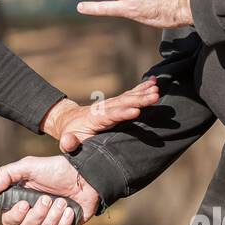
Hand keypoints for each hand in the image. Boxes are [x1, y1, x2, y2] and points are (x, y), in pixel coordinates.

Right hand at [0, 156, 96, 224]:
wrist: (84, 173)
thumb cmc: (55, 168)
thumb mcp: (28, 165)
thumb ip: (7, 174)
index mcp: (22, 202)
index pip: (9, 220)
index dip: (14, 216)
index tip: (24, 203)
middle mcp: (35, 214)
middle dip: (37, 214)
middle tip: (47, 198)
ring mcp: (50, 222)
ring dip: (53, 216)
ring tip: (62, 201)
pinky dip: (64, 222)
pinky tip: (70, 209)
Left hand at [41, 79, 157, 152]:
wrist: (71, 121)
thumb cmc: (72, 135)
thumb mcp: (68, 141)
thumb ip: (68, 142)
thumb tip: (67, 142)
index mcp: (95, 118)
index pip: (110, 115)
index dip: (122, 113)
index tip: (137, 111)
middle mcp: (105, 108)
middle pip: (123, 103)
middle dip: (139, 99)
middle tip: (155, 96)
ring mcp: (112, 104)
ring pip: (129, 97)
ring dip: (144, 92)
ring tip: (157, 88)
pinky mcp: (118, 103)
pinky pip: (131, 94)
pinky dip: (142, 87)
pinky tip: (154, 81)